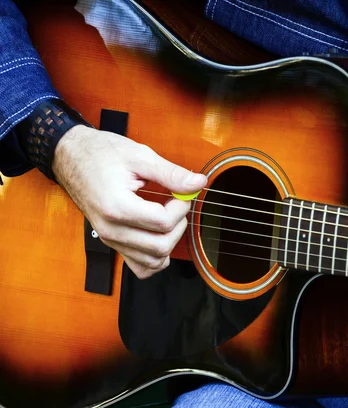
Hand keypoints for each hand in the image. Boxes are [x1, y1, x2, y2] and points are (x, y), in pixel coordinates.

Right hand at [53, 125, 206, 278]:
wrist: (71, 157)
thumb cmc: (102, 153)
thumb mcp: (140, 156)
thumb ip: (171, 174)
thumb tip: (199, 183)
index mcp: (116, 207)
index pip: (163, 223)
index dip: (181, 207)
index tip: (180, 193)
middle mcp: (110, 230)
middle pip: (160, 247)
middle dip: (178, 226)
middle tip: (175, 205)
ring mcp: (109, 240)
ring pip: (152, 262)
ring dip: (169, 243)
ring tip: (166, 218)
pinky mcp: (111, 244)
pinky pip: (140, 267)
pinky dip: (156, 258)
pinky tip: (159, 235)